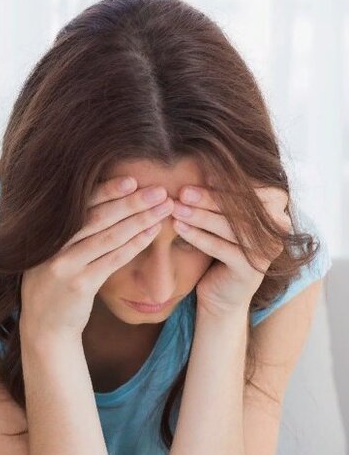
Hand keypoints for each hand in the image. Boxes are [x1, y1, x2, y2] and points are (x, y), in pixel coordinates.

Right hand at [21, 177, 172, 339]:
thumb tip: (104, 204)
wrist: (43, 327)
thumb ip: (68, 233)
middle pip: (97, 217)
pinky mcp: (80, 285)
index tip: (132, 180)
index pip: (79, 205)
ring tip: (163, 207)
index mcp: (44, 233)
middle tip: (158, 190)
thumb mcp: (50, 255)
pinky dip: (135, 243)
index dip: (106, 190)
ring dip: (140, 219)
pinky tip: (153, 232)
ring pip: (108, 236)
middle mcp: (52, 246)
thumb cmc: (53, 286)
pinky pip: (113, 259)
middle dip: (131, 201)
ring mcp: (65, 266)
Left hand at [171, 185, 288, 318]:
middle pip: (242, 208)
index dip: (229, 181)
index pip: (254, 189)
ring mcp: (268, 251)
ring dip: (201, 216)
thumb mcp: (222, 217)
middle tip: (182, 191)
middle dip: (210, 198)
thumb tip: (200, 161)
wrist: (221, 293)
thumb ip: (220, 195)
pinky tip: (178, 228)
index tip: (202, 172)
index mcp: (277, 209)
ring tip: (176, 208)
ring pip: (231, 227)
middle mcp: (279, 228)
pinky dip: (198, 237)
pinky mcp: (252, 270)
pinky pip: (222, 249)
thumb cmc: (221, 247)